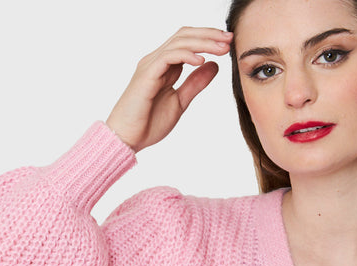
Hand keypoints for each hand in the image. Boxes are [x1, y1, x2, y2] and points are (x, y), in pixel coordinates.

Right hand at [105, 26, 233, 152]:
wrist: (127, 139)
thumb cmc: (147, 124)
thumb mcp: (180, 101)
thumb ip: (195, 83)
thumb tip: (214, 66)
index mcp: (164, 66)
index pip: (187, 42)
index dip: (208, 39)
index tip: (228, 44)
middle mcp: (156, 61)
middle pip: (184, 36)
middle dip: (209, 35)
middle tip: (230, 39)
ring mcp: (150, 66)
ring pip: (179, 43)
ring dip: (203, 42)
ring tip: (221, 48)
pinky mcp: (147, 75)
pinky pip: (168, 57)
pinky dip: (186, 55)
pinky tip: (201, 60)